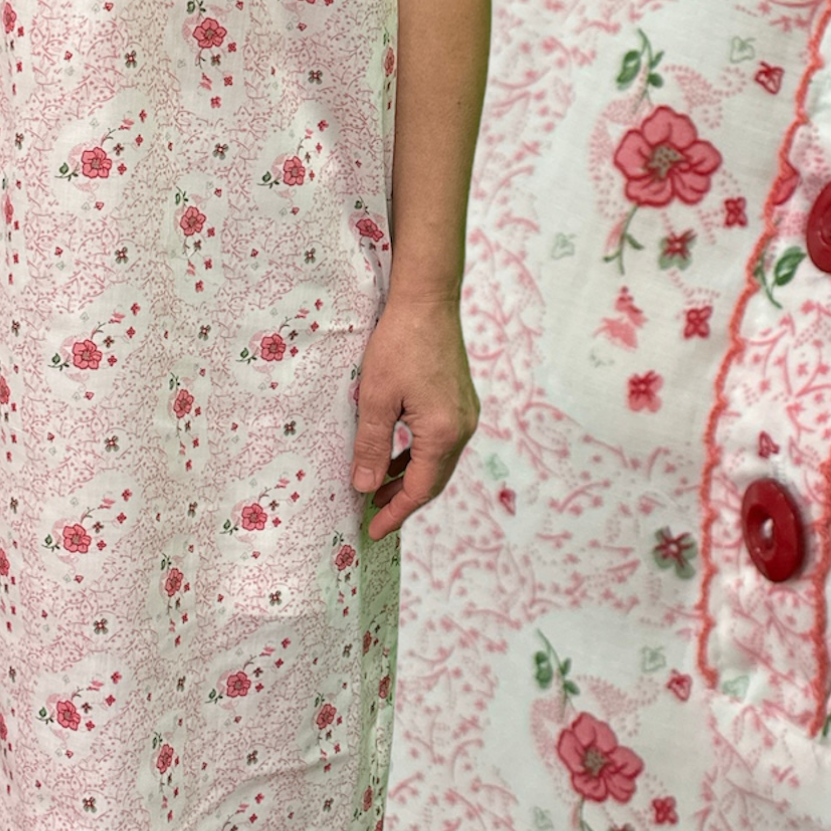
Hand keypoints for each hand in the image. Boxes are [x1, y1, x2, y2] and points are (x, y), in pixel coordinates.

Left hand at [350, 295, 478, 539]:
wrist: (427, 299)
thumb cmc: (399, 343)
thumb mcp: (375, 398)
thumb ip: (371, 446)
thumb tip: (365, 487)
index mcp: (443, 432)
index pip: (421, 489)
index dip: (396, 513)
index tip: (373, 531)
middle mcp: (462, 426)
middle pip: (434, 479)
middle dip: (404, 500)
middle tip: (374, 517)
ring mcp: (465, 412)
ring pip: (438, 460)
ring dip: (411, 477)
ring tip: (380, 490)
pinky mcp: (460, 398)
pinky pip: (441, 440)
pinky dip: (419, 455)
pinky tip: (397, 456)